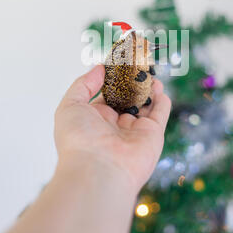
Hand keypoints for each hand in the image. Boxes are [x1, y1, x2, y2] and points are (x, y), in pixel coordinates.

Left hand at [54, 65, 170, 191]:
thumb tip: (99, 68)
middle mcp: (115, 125)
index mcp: (95, 119)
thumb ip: (84, 84)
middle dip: (132, 81)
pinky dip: (162, 101)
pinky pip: (159, 114)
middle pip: (128, 98)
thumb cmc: (79, 139)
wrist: (98, 170)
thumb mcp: (70, 105)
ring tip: (150, 70)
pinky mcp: (153, 135)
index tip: (118, 61)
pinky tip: (160, 87)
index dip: (112, 78)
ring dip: (148, 88)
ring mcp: (135, 131)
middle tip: (137, 62)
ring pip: (145, 105)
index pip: (107, 95)